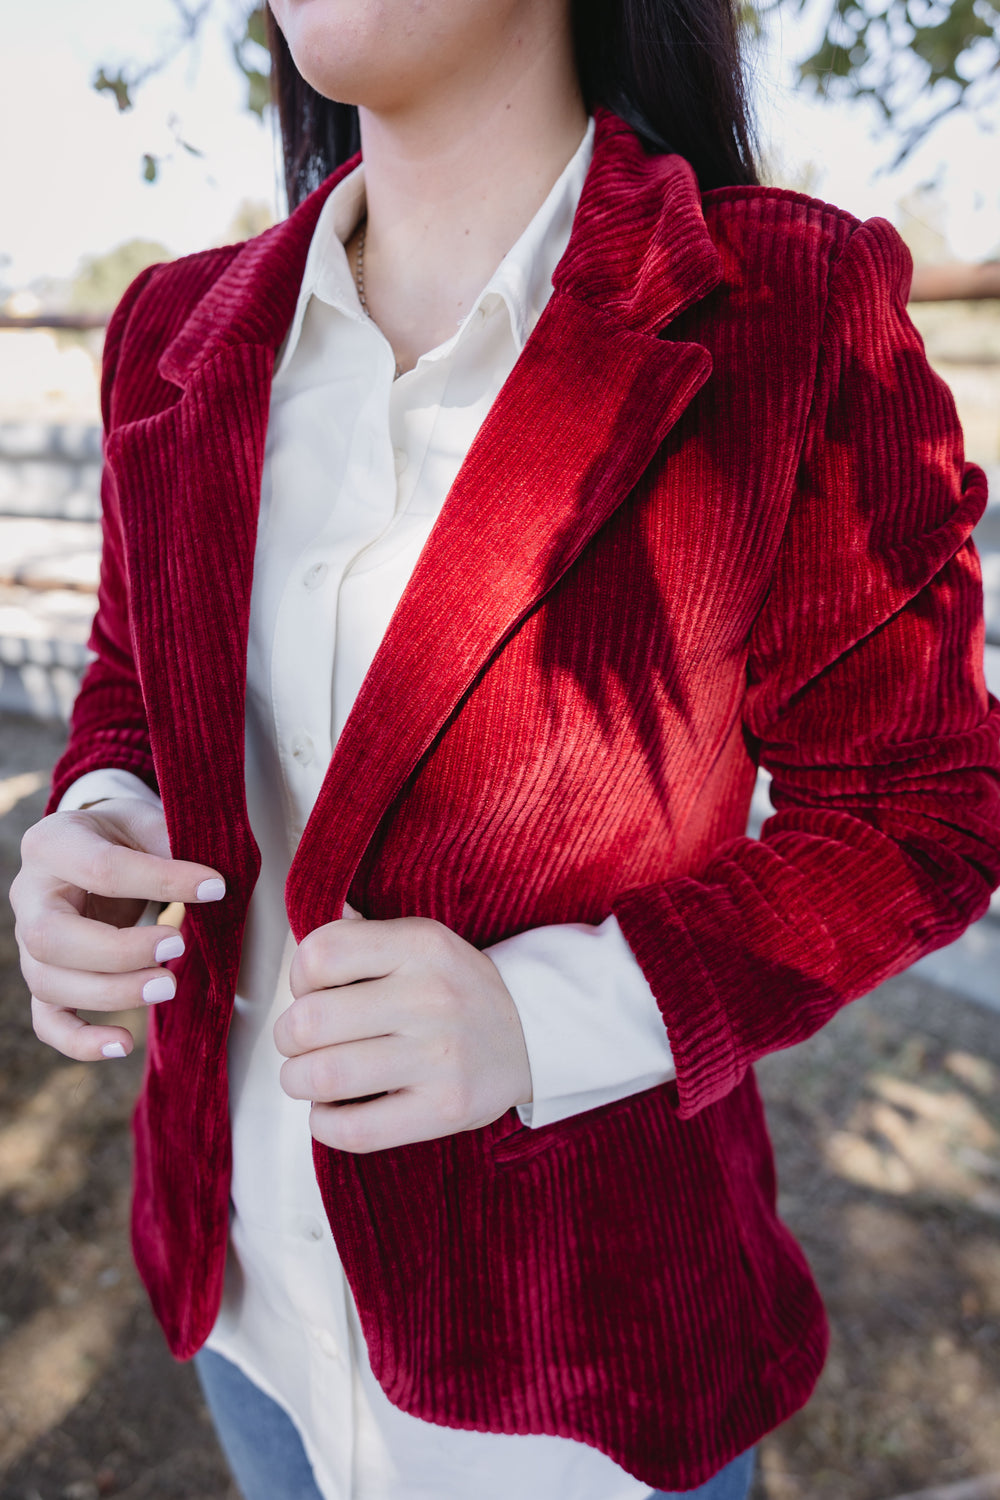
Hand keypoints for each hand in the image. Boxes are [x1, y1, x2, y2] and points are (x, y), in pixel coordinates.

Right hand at [11, 798, 226, 1060]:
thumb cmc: (124, 835)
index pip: (101, 868)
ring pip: (49, 982)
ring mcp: (29, 941)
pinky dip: (80, 1041)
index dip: (160, 881)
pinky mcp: (44, 977)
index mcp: (54, 843)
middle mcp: (30, 895)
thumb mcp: (145, 820)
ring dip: (110, 993)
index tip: (214, 888)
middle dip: (117, 951)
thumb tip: (212, 887)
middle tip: (176, 947)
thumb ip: (171, 846)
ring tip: (168, 987)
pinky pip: (47, 1020)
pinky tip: (124, 1044)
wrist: (93, 846)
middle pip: (50, 937)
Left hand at [274, 914, 532, 1152]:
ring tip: (310, 1077)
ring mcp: (440, 1056)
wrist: (532, 1034)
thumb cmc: (456, 989)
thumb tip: (300, 931)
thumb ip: (361, 936)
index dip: (297, 977)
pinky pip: (354, 1129)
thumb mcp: (420, 941)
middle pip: (309, 1021)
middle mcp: (431, 996)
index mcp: (420, 945)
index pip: (319, 954)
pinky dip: (323, 1122)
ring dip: (298, 1081)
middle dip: (288, 1037)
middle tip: (301, 1042)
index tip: (311, 991)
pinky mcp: (444, 1109)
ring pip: (324, 1076)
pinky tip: (331, 1109)